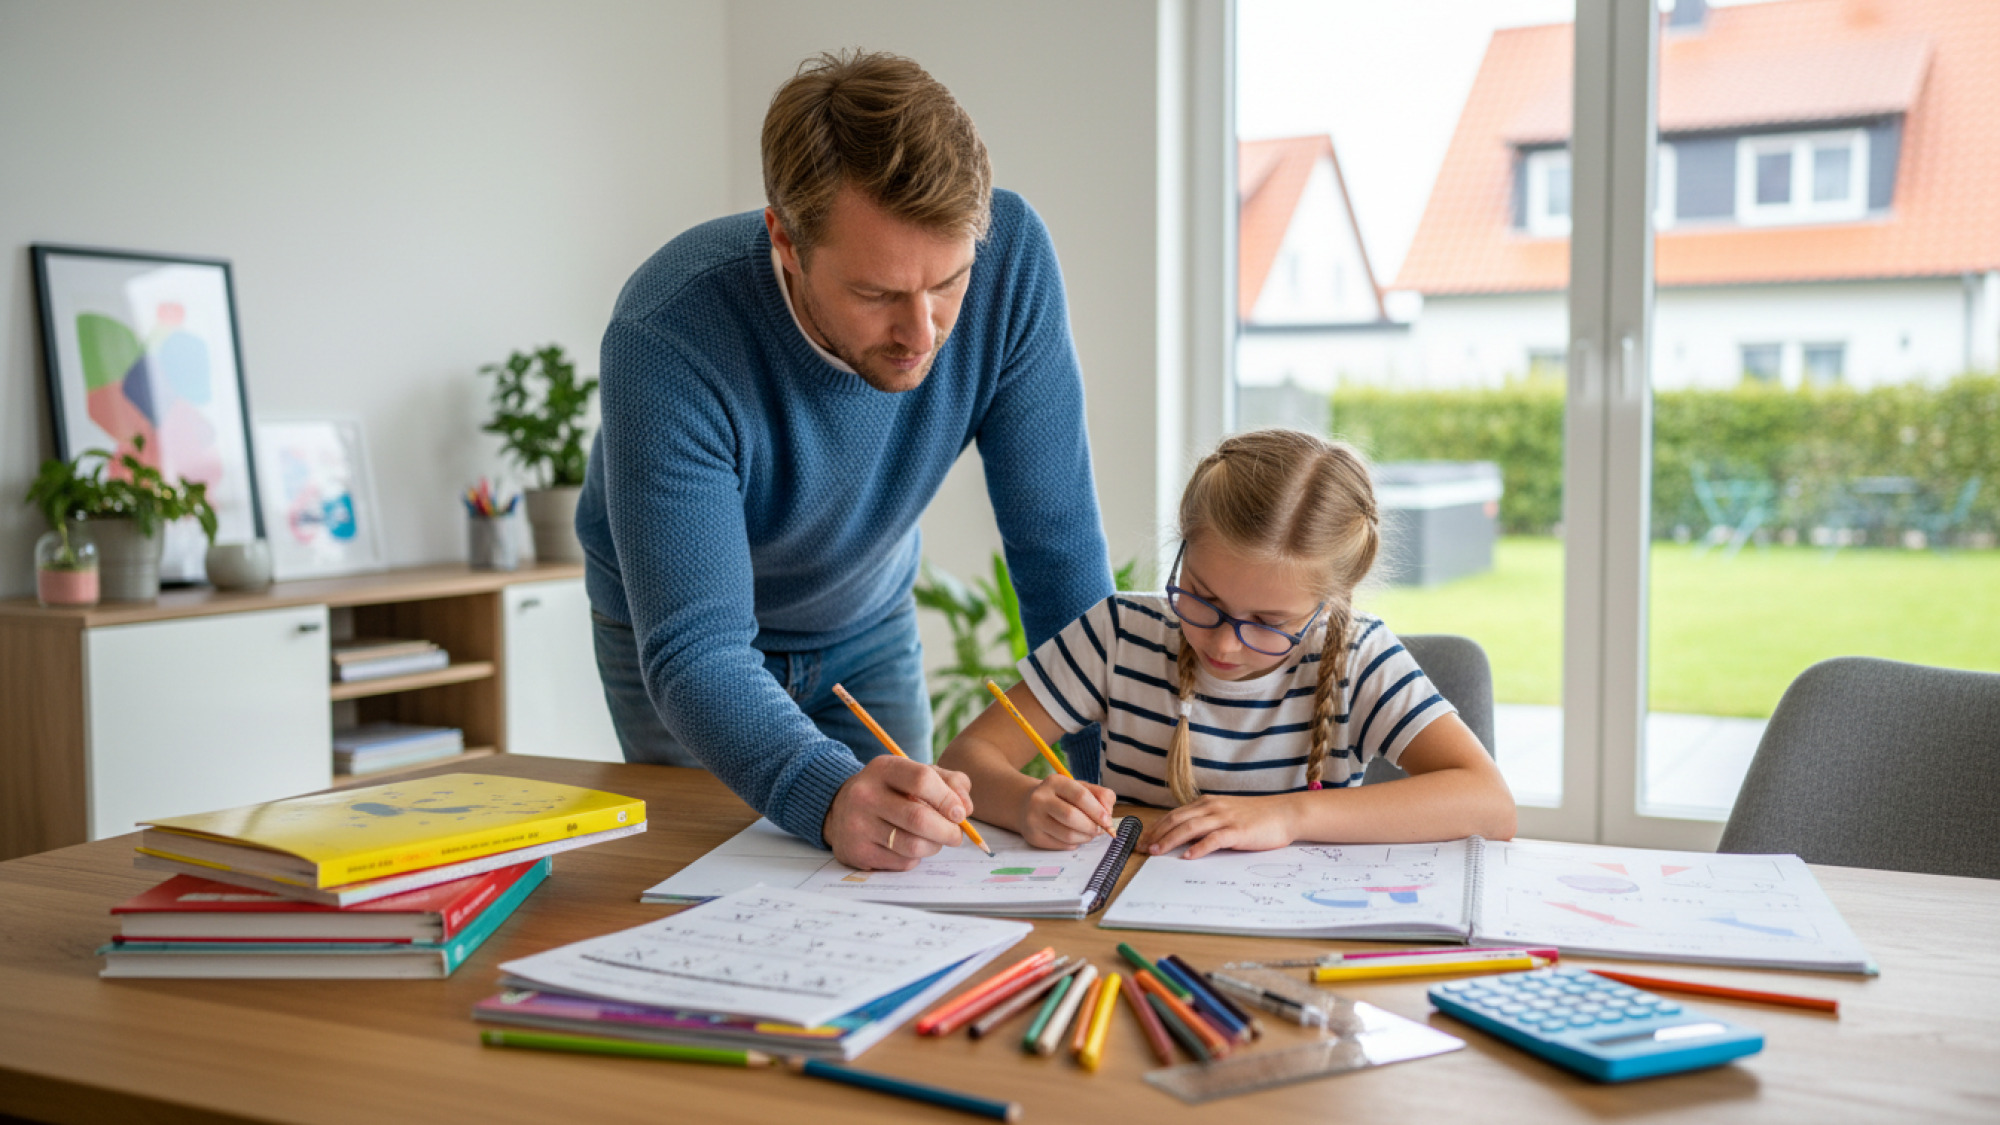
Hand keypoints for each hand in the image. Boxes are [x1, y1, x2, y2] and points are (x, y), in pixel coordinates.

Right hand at [823, 754, 975, 870]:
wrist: (841, 808)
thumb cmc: (890, 790)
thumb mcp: (914, 774)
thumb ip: (949, 782)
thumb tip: (966, 808)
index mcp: (883, 769)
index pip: (922, 780)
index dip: (948, 799)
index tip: (960, 813)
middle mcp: (865, 795)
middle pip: (919, 819)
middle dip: (948, 831)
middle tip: (956, 835)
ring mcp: (858, 826)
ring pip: (913, 846)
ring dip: (934, 847)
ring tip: (934, 840)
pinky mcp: (858, 853)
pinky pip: (901, 862)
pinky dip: (915, 858)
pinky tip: (908, 846)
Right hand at [1019, 776, 1118, 849]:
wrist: (1026, 805)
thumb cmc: (1060, 796)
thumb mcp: (1079, 788)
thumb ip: (1100, 795)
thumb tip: (1108, 813)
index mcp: (1054, 782)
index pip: (1080, 796)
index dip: (1097, 810)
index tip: (1108, 821)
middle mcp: (1040, 798)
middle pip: (1071, 816)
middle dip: (1091, 826)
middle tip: (1099, 830)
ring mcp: (1034, 818)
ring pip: (1067, 835)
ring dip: (1085, 838)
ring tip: (1089, 834)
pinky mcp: (1033, 836)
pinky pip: (1061, 845)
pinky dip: (1074, 844)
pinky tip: (1075, 838)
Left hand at [1139, 794, 1297, 859]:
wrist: (1285, 813)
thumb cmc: (1256, 817)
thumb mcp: (1226, 814)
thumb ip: (1206, 822)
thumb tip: (1184, 837)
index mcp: (1207, 803)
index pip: (1175, 814)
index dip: (1156, 827)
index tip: (1142, 839)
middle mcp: (1212, 807)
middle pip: (1177, 819)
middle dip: (1156, 834)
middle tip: (1141, 848)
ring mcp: (1225, 818)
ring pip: (1190, 827)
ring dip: (1170, 840)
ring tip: (1156, 852)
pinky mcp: (1238, 830)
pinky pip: (1214, 839)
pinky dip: (1199, 848)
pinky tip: (1188, 856)